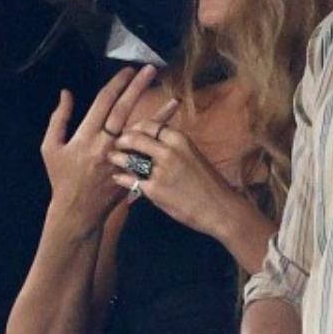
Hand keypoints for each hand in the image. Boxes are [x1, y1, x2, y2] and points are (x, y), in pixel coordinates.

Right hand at [43, 67, 158, 230]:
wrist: (78, 211)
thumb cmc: (62, 178)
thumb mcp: (51, 148)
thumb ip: (59, 119)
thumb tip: (66, 94)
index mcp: (85, 136)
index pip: (103, 102)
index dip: (116, 84)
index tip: (127, 70)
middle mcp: (106, 144)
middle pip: (124, 109)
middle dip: (137, 87)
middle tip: (149, 69)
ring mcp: (122, 157)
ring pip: (142, 129)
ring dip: (158, 111)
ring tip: (173, 95)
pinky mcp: (132, 169)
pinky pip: (149, 148)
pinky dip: (160, 134)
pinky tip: (172, 123)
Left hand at [111, 113, 250, 243]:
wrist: (220, 208)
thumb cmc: (208, 183)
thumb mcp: (192, 155)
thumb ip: (173, 146)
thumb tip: (154, 140)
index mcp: (179, 139)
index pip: (149, 125)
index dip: (136, 128)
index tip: (130, 132)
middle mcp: (169, 151)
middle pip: (135, 137)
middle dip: (122, 140)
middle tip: (116, 144)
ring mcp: (160, 171)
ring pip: (129, 158)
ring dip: (117, 157)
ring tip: (112, 158)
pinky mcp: (154, 190)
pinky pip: (130, 180)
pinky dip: (121, 178)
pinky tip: (117, 178)